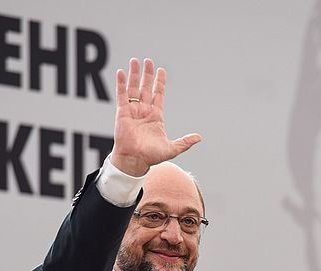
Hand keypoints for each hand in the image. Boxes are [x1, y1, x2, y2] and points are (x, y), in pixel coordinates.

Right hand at [111, 58, 201, 175]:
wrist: (135, 160)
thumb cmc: (151, 157)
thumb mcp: (172, 149)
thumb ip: (185, 142)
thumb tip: (199, 138)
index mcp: (156, 116)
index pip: (158, 94)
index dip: (160, 82)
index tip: (161, 70)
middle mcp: (144, 111)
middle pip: (146, 88)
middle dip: (147, 74)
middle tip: (148, 61)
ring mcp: (133, 110)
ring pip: (133, 88)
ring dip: (134, 75)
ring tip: (135, 61)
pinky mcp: (122, 112)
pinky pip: (121, 95)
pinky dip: (121, 84)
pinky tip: (121, 72)